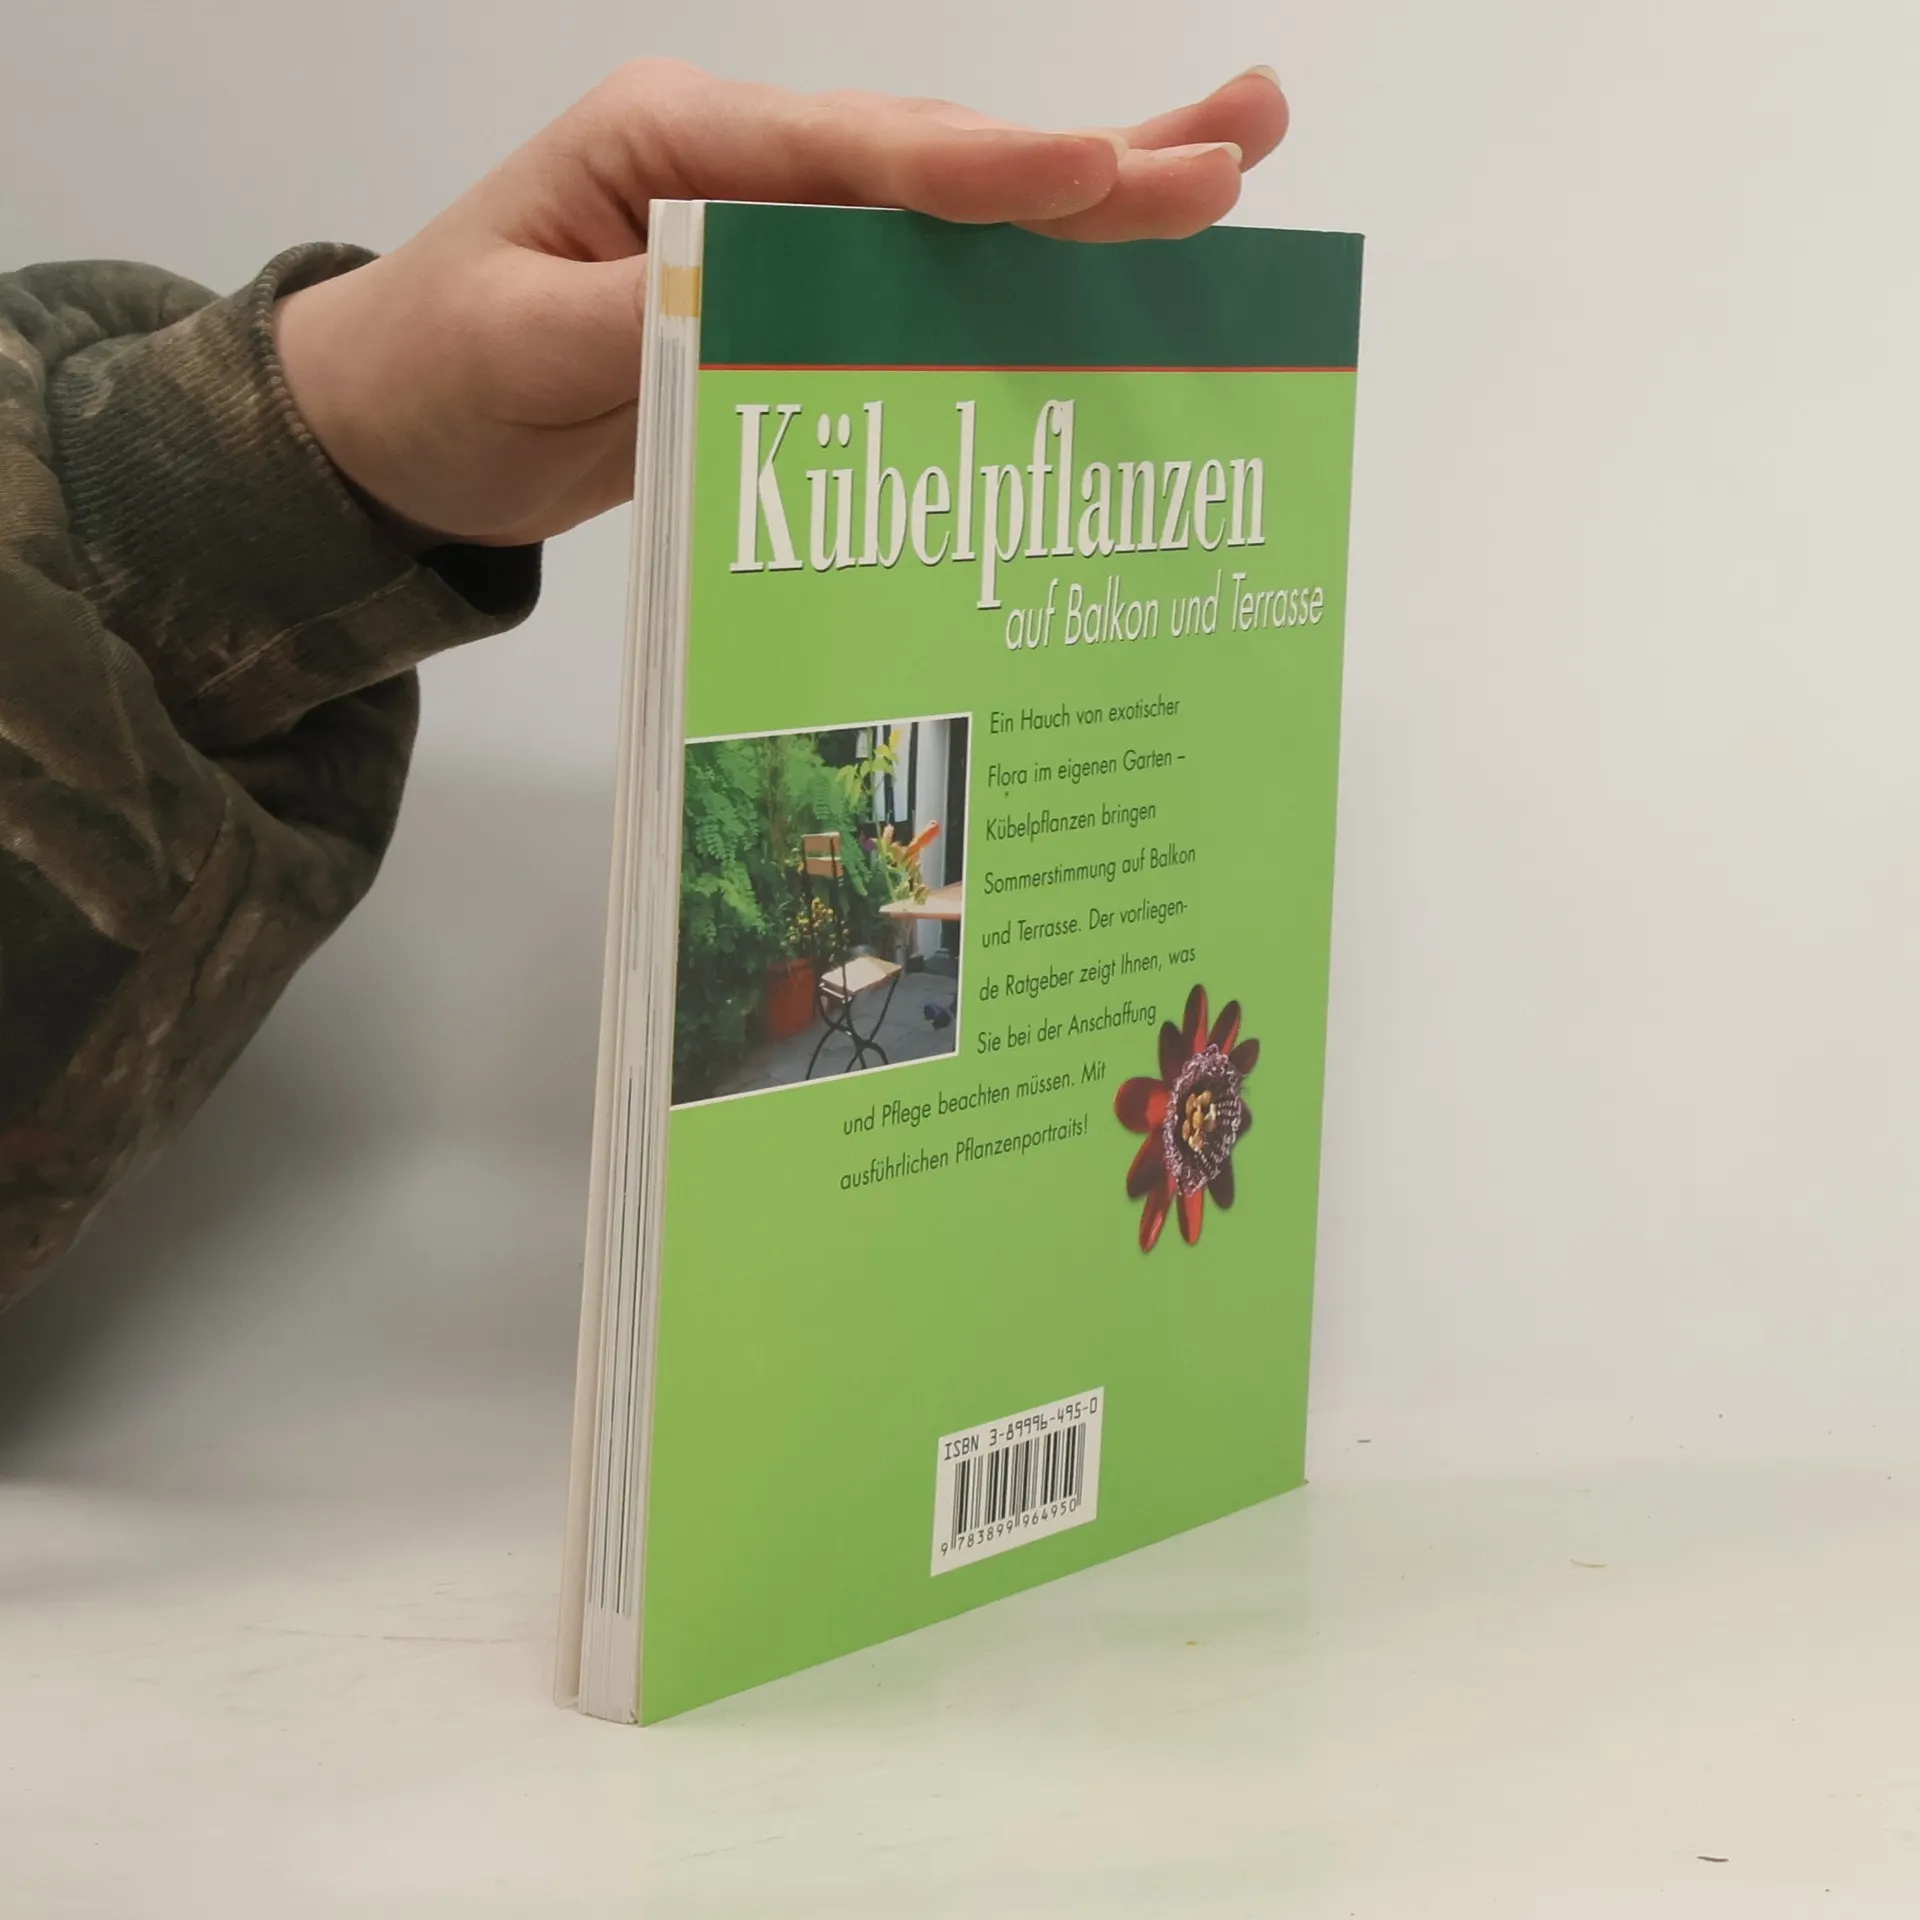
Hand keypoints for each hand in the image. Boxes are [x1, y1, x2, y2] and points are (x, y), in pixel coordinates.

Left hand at [275, 61, 1289, 548]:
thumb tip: (771, 304)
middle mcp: (745, 169)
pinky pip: (921, 284)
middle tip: (1233, 154)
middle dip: (1087, 167)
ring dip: (1090, 197)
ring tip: (1228, 166)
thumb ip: (647, 316)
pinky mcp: (792, 305)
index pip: (851, 155)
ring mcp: (778, 233)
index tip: (1096, 174)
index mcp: (676, 142)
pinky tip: (1104, 263)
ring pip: (951, 211)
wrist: (399, 429)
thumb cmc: (435, 369)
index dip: (980, 174)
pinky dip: (1016, 276)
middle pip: (936, 164)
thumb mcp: (518, 340)